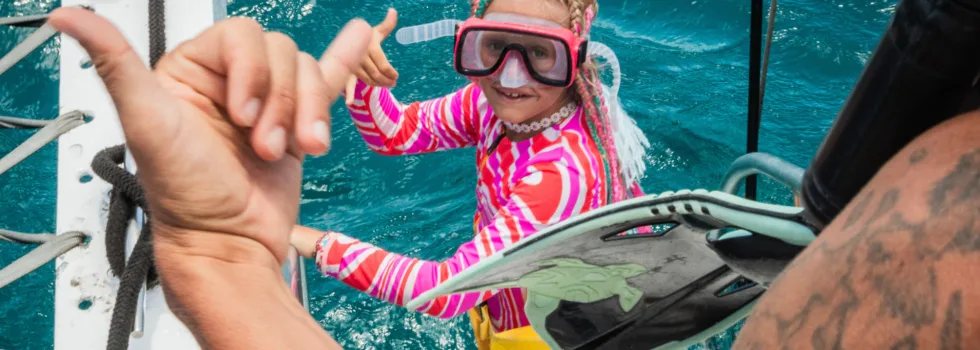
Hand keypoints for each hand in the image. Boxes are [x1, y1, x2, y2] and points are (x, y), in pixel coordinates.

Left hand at [48, 8, 372, 265]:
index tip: (241, 114)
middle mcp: (228, 84)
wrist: (229, 246)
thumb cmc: (188, 196)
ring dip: (307, 114)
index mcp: (190, 73)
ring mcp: (267, 104)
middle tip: (261, 143)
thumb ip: (117, 65)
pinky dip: (342, 57)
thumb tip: (71, 16)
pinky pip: (326, 80)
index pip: (240, 36)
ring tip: (292, 149)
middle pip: (281, 52)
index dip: (252, 71)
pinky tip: (358, 32)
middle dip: (281, 101)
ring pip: (307, 72)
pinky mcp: (297, 125)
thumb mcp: (149, 123)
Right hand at [344, 8, 398, 102]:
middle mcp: (361, 56)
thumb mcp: (377, 31)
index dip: (391, 73)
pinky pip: (348, 84)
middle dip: (386, 80)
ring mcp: (353, 65)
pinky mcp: (347, 72)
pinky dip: (349, 94)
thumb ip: (387, 24)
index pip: (383, 64)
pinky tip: (350, 103)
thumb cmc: (365, 37)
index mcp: (370, 47)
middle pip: (377, 74)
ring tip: (386, 85)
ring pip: (368, 80)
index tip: (396, 76)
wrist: (346, 41)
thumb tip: (394, 10)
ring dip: (378, 85)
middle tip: (393, 83)